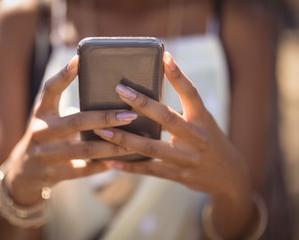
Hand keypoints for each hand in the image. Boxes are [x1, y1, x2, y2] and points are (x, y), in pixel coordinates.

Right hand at [4, 55, 135, 205]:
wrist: (23, 173)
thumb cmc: (46, 138)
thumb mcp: (50, 121)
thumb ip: (72, 112)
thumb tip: (112, 101)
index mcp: (41, 113)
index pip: (50, 90)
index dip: (63, 75)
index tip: (79, 60)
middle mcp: (41, 132)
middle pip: (76, 121)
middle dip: (106, 118)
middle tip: (130, 114)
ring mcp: (45, 155)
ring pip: (84, 149)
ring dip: (111, 146)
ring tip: (134, 142)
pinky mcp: (52, 174)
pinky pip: (82, 170)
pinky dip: (101, 166)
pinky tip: (117, 162)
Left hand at [93, 52, 250, 199]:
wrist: (229, 177)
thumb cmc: (212, 142)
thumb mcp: (205, 122)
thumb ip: (185, 109)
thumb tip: (156, 89)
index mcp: (203, 119)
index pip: (191, 93)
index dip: (178, 75)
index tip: (165, 56)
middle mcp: (194, 137)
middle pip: (166, 117)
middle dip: (141, 103)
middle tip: (119, 90)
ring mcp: (185, 158)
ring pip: (150, 147)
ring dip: (124, 138)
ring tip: (101, 129)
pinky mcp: (176, 175)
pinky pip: (148, 169)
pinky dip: (129, 166)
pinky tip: (110, 161)